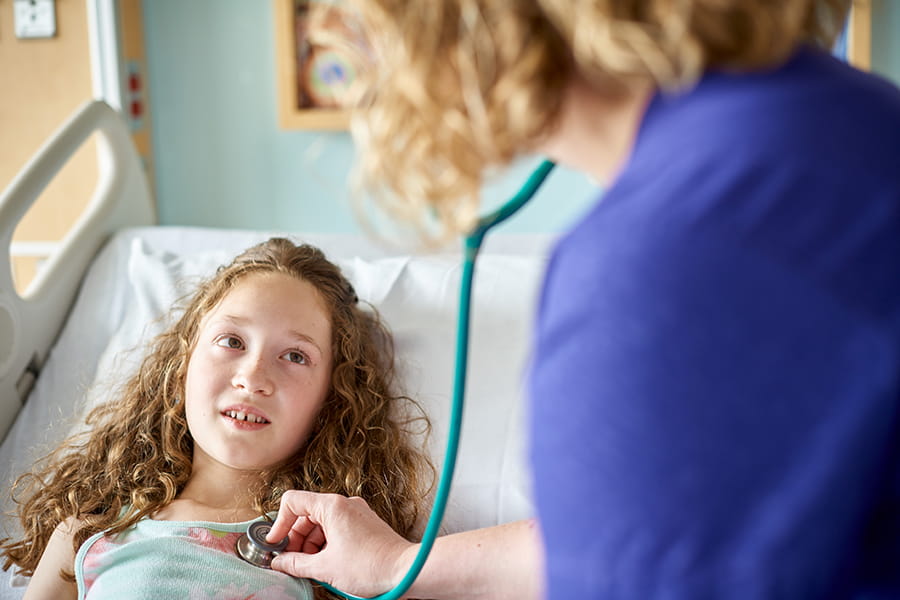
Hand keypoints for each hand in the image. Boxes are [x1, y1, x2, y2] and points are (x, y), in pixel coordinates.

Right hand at [266, 490, 416, 596]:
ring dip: (311, 544)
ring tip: (310, 567)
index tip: (275, 544)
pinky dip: (326, 544)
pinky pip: (336, 529)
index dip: (279, 524)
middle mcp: (345, 504)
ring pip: (321, 523)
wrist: (405, 571)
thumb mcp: (325, 568)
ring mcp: (356, 513)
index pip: (293, 501)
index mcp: (333, 506)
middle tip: (291, 561)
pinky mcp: (364, 524)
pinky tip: (326, 563)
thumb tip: (279, 562)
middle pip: (306, 514)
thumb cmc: (371, 566)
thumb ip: (295, 563)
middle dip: (296, 538)